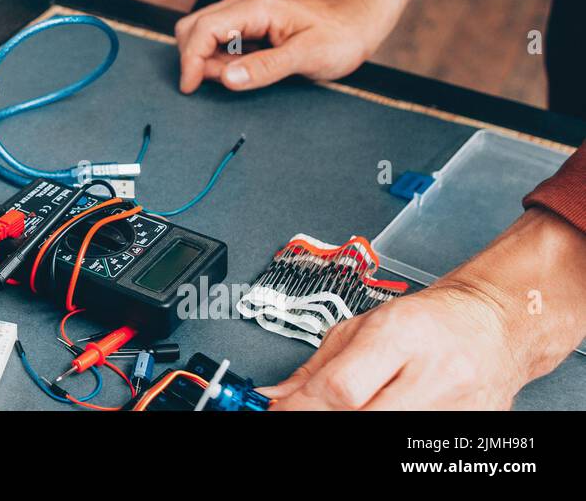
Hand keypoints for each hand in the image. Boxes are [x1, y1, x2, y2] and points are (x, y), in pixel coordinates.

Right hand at [174, 0, 383, 93]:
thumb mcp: (307, 57)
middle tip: (221, 83)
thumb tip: (225, 79)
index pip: (202, 29)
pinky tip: (245, 68)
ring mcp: (245, 10)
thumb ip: (265, 68)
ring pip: (203, 33)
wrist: (360, 17)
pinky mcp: (249, 21)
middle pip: (194, 27)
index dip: (190, 60)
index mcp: (256, 8)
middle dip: (195, 58)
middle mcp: (244, 3)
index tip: (190, 88)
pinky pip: (220, 39)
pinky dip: (221, 58)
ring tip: (241, 76)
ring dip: (208, 60)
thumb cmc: (341, 36)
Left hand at [264, 280, 522, 409]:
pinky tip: (379, 415)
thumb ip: (316, 367)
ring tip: (349, 410)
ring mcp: (457, 406)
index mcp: (401, 334)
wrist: (493, 325)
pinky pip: (414, 447)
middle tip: (309, 415)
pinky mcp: (471, 428)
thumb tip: (276, 397)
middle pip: (361, 418)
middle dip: (325, 420)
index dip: (302, 407)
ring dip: (354, 426)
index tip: (279, 412)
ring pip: (387, 434)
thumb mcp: (362, 326)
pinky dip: (385, 433)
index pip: (341, 389)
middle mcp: (434, 373)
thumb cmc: (428, 321)